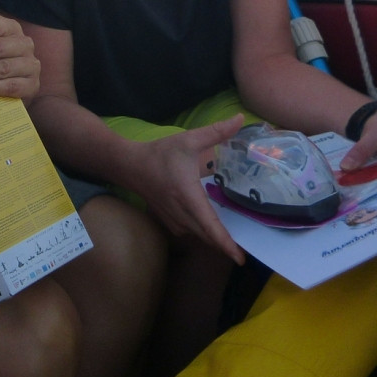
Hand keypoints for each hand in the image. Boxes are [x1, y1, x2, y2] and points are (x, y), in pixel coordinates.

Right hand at [131, 115, 245, 264]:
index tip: (240, 258)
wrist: (130, 166)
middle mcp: (181, 213)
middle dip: (227, 245)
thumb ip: (216, 131)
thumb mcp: (188, 140)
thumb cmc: (159, 154)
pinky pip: (191, 232)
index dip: (226, 244)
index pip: (210, 226)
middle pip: (208, 236)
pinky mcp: (170, 221)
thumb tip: (240, 119)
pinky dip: (204, 232)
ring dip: (215, 238)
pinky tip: (213, 226)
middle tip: (246, 250)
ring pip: (200, 235)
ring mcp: (174, 220)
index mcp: (188, 195)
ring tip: (235, 240)